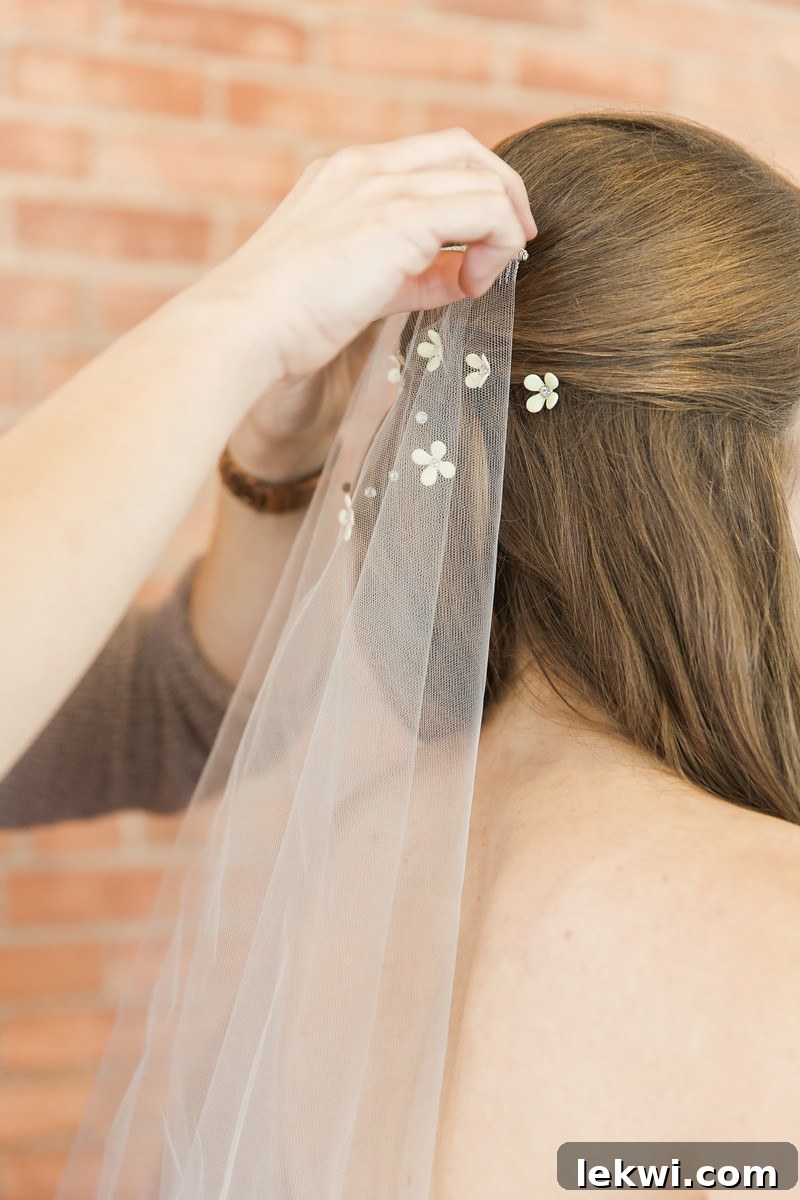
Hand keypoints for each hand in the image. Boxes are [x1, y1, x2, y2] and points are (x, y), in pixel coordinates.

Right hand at [194, 128, 536, 395]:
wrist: (245, 327)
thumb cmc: (284, 321)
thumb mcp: (355, 287)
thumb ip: (411, 276)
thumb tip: (460, 280)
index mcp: (343, 176)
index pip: (427, 161)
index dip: (467, 197)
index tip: (478, 250)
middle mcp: (363, 167)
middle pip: (463, 149)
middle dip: (502, 193)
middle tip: (513, 246)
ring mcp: (381, 187)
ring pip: (480, 177)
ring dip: (502, 227)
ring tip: (490, 276)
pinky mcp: (401, 218)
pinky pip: (484, 209)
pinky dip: (498, 244)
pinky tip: (477, 284)